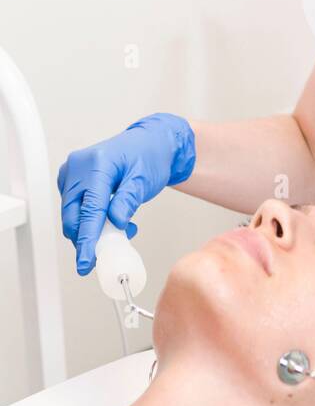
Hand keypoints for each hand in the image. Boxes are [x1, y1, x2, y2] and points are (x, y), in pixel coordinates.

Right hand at [57, 112, 195, 274]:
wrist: (150, 142)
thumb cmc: (149, 157)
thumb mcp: (145, 179)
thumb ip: (129, 200)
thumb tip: (115, 222)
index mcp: (96, 165)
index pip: (89, 209)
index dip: (87, 239)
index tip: (86, 262)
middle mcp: (78, 167)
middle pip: (73, 215)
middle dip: (87, 239)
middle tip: (108, 253)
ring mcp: (72, 173)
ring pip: (73, 215)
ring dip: (92, 230)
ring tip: (121, 231)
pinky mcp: (72, 180)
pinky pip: (76, 208)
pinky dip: (90, 220)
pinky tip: (112, 221)